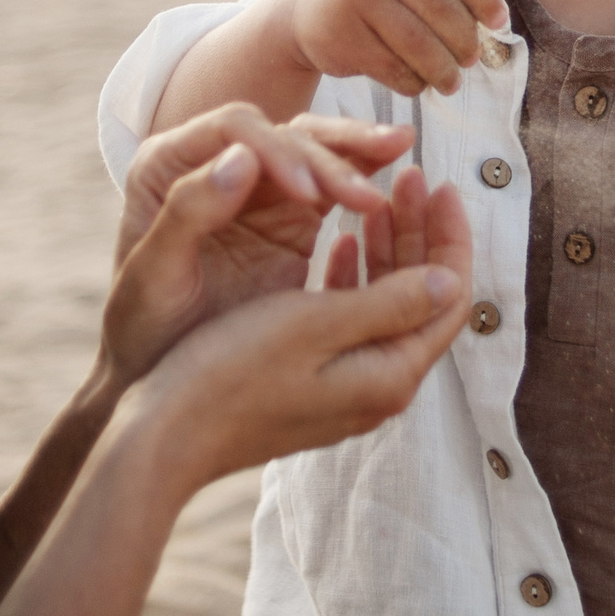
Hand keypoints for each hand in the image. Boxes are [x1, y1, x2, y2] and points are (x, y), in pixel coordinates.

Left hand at [102, 105, 410, 390]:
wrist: (152, 373)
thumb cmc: (141, 329)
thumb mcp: (153, 276)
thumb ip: (188, 212)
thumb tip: (242, 154)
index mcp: (168, 163)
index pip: (236, 129)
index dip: (279, 152)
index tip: (310, 194)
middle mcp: (214, 164)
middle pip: (282, 132)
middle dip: (331, 151)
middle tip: (377, 174)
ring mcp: (255, 190)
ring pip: (313, 151)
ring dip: (357, 152)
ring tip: (401, 149)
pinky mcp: (289, 218)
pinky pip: (331, 188)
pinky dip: (363, 180)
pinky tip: (394, 186)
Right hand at [123, 163, 474, 491]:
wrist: (163, 437)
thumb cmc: (232, 372)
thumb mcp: (315, 324)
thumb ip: (390, 300)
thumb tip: (451, 279)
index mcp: (388, 374)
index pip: (449, 296)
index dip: (450, 236)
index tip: (439, 184)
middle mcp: (376, 387)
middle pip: (422, 298)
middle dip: (420, 233)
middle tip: (410, 178)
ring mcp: (343, 388)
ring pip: (385, 304)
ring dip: (387, 249)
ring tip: (379, 198)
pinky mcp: (311, 384)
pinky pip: (351, 320)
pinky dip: (352, 275)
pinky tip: (339, 242)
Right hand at [275, 0, 507, 96]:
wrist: (306, 9)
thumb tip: (496, 24)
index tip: (499, 22)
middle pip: (440, 7)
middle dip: (464, 40)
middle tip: (471, 60)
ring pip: (418, 42)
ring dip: (442, 69)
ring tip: (450, 82)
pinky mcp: (343, 35)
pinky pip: (392, 67)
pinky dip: (413, 82)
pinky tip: (418, 85)